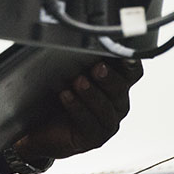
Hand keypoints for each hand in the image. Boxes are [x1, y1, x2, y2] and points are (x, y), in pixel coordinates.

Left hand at [15, 59, 142, 161]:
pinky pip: (90, 123)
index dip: (130, 62)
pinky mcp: (95, 138)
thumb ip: (81, 58)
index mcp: (116, 84)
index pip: (131, 71)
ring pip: (107, 107)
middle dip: (109, 77)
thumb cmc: (59, 97)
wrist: (42, 128)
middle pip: (122, 88)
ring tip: (78, 82)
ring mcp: (108, 122)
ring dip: (92, 93)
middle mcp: (117, 103)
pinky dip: (78, 108)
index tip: (122, 52)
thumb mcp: (70, 73)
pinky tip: (66, 96)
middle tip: (98, 67)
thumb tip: (79, 35)